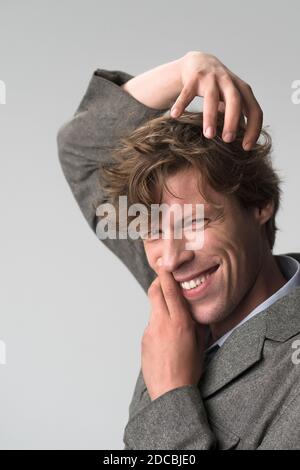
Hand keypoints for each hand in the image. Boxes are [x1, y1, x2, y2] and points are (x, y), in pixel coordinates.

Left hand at [141, 265, 205, 400]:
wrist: (170, 391)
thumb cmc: (189, 370)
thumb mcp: (200, 343)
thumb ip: (197, 323)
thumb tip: (195, 310)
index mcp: (179, 321)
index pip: (169, 289)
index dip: (166, 273)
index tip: (166, 264)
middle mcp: (162, 322)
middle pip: (154, 291)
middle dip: (158, 282)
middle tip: (164, 280)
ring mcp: (150, 331)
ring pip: (153, 309)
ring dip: (161, 307)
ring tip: (172, 320)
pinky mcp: (143, 340)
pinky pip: (151, 325)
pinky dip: (158, 325)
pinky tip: (166, 340)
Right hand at [172, 51, 262, 150]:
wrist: (200, 62)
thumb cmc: (219, 88)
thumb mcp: (232, 100)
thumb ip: (239, 116)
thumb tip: (244, 142)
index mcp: (242, 90)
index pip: (254, 110)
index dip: (253, 129)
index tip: (246, 148)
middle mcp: (229, 82)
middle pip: (235, 101)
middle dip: (232, 121)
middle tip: (228, 140)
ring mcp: (211, 78)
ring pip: (211, 97)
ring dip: (210, 116)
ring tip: (208, 135)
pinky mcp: (193, 78)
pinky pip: (187, 92)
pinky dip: (181, 103)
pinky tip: (175, 115)